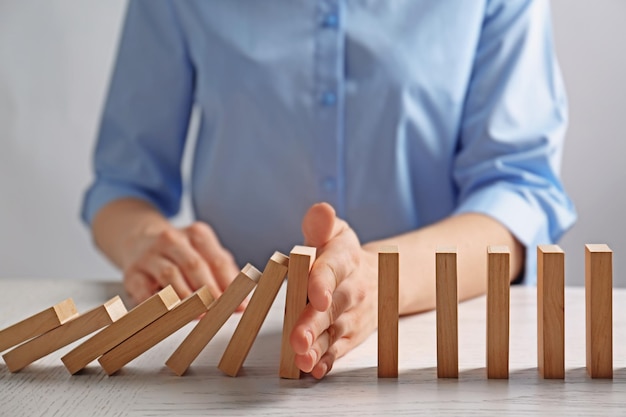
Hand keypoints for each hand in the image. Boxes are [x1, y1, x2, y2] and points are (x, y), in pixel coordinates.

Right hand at [121, 221, 239, 305]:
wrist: (138, 240)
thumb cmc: (181, 254)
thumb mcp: (205, 255)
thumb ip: (224, 275)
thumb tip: (243, 302)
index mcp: (197, 234)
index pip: (217, 260)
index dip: (230, 284)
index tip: (240, 305)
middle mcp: (173, 240)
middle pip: (195, 266)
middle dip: (210, 292)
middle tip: (220, 312)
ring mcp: (150, 255)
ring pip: (171, 276)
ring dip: (187, 298)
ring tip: (199, 315)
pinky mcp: (132, 273)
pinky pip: (145, 290)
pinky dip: (158, 304)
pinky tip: (170, 315)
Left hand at [290, 202, 377, 378]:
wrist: (380, 279)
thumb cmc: (344, 254)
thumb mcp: (337, 232)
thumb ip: (322, 223)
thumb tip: (320, 210)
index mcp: (345, 259)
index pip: (333, 269)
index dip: (323, 282)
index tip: (316, 295)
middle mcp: (352, 289)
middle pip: (333, 307)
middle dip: (315, 323)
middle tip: (298, 338)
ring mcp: (353, 315)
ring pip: (335, 332)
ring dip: (318, 347)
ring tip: (301, 358)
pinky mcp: (351, 335)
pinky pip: (340, 349)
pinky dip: (328, 361)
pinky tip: (314, 370)